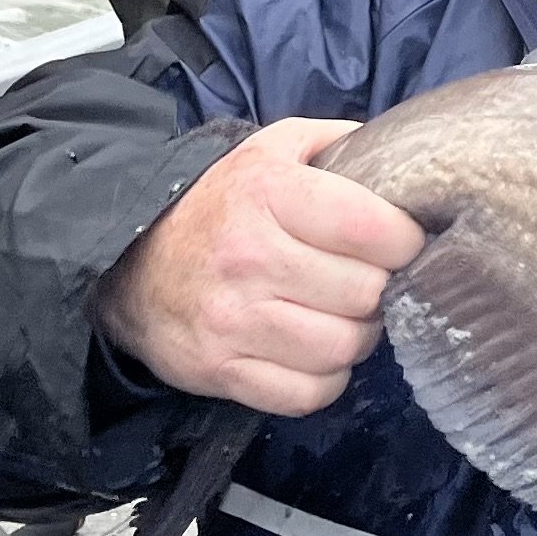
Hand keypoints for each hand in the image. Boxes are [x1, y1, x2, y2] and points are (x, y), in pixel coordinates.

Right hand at [96, 118, 425, 416]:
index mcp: (268, 191)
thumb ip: (337, 142)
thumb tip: (405, 154)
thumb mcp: (271, 148)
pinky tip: (314, 352)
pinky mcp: (222, 371)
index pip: (371, 227)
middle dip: (381, 288)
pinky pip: (309, 393)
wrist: (131, 263)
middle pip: (366, 293)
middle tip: (367, 280)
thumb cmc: (220, 204)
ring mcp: (233, 320)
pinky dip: (325, 378)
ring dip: (356, 336)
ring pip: (343, 347)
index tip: (399, 241)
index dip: (403, 238)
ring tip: (343, 316)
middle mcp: (249, 256)